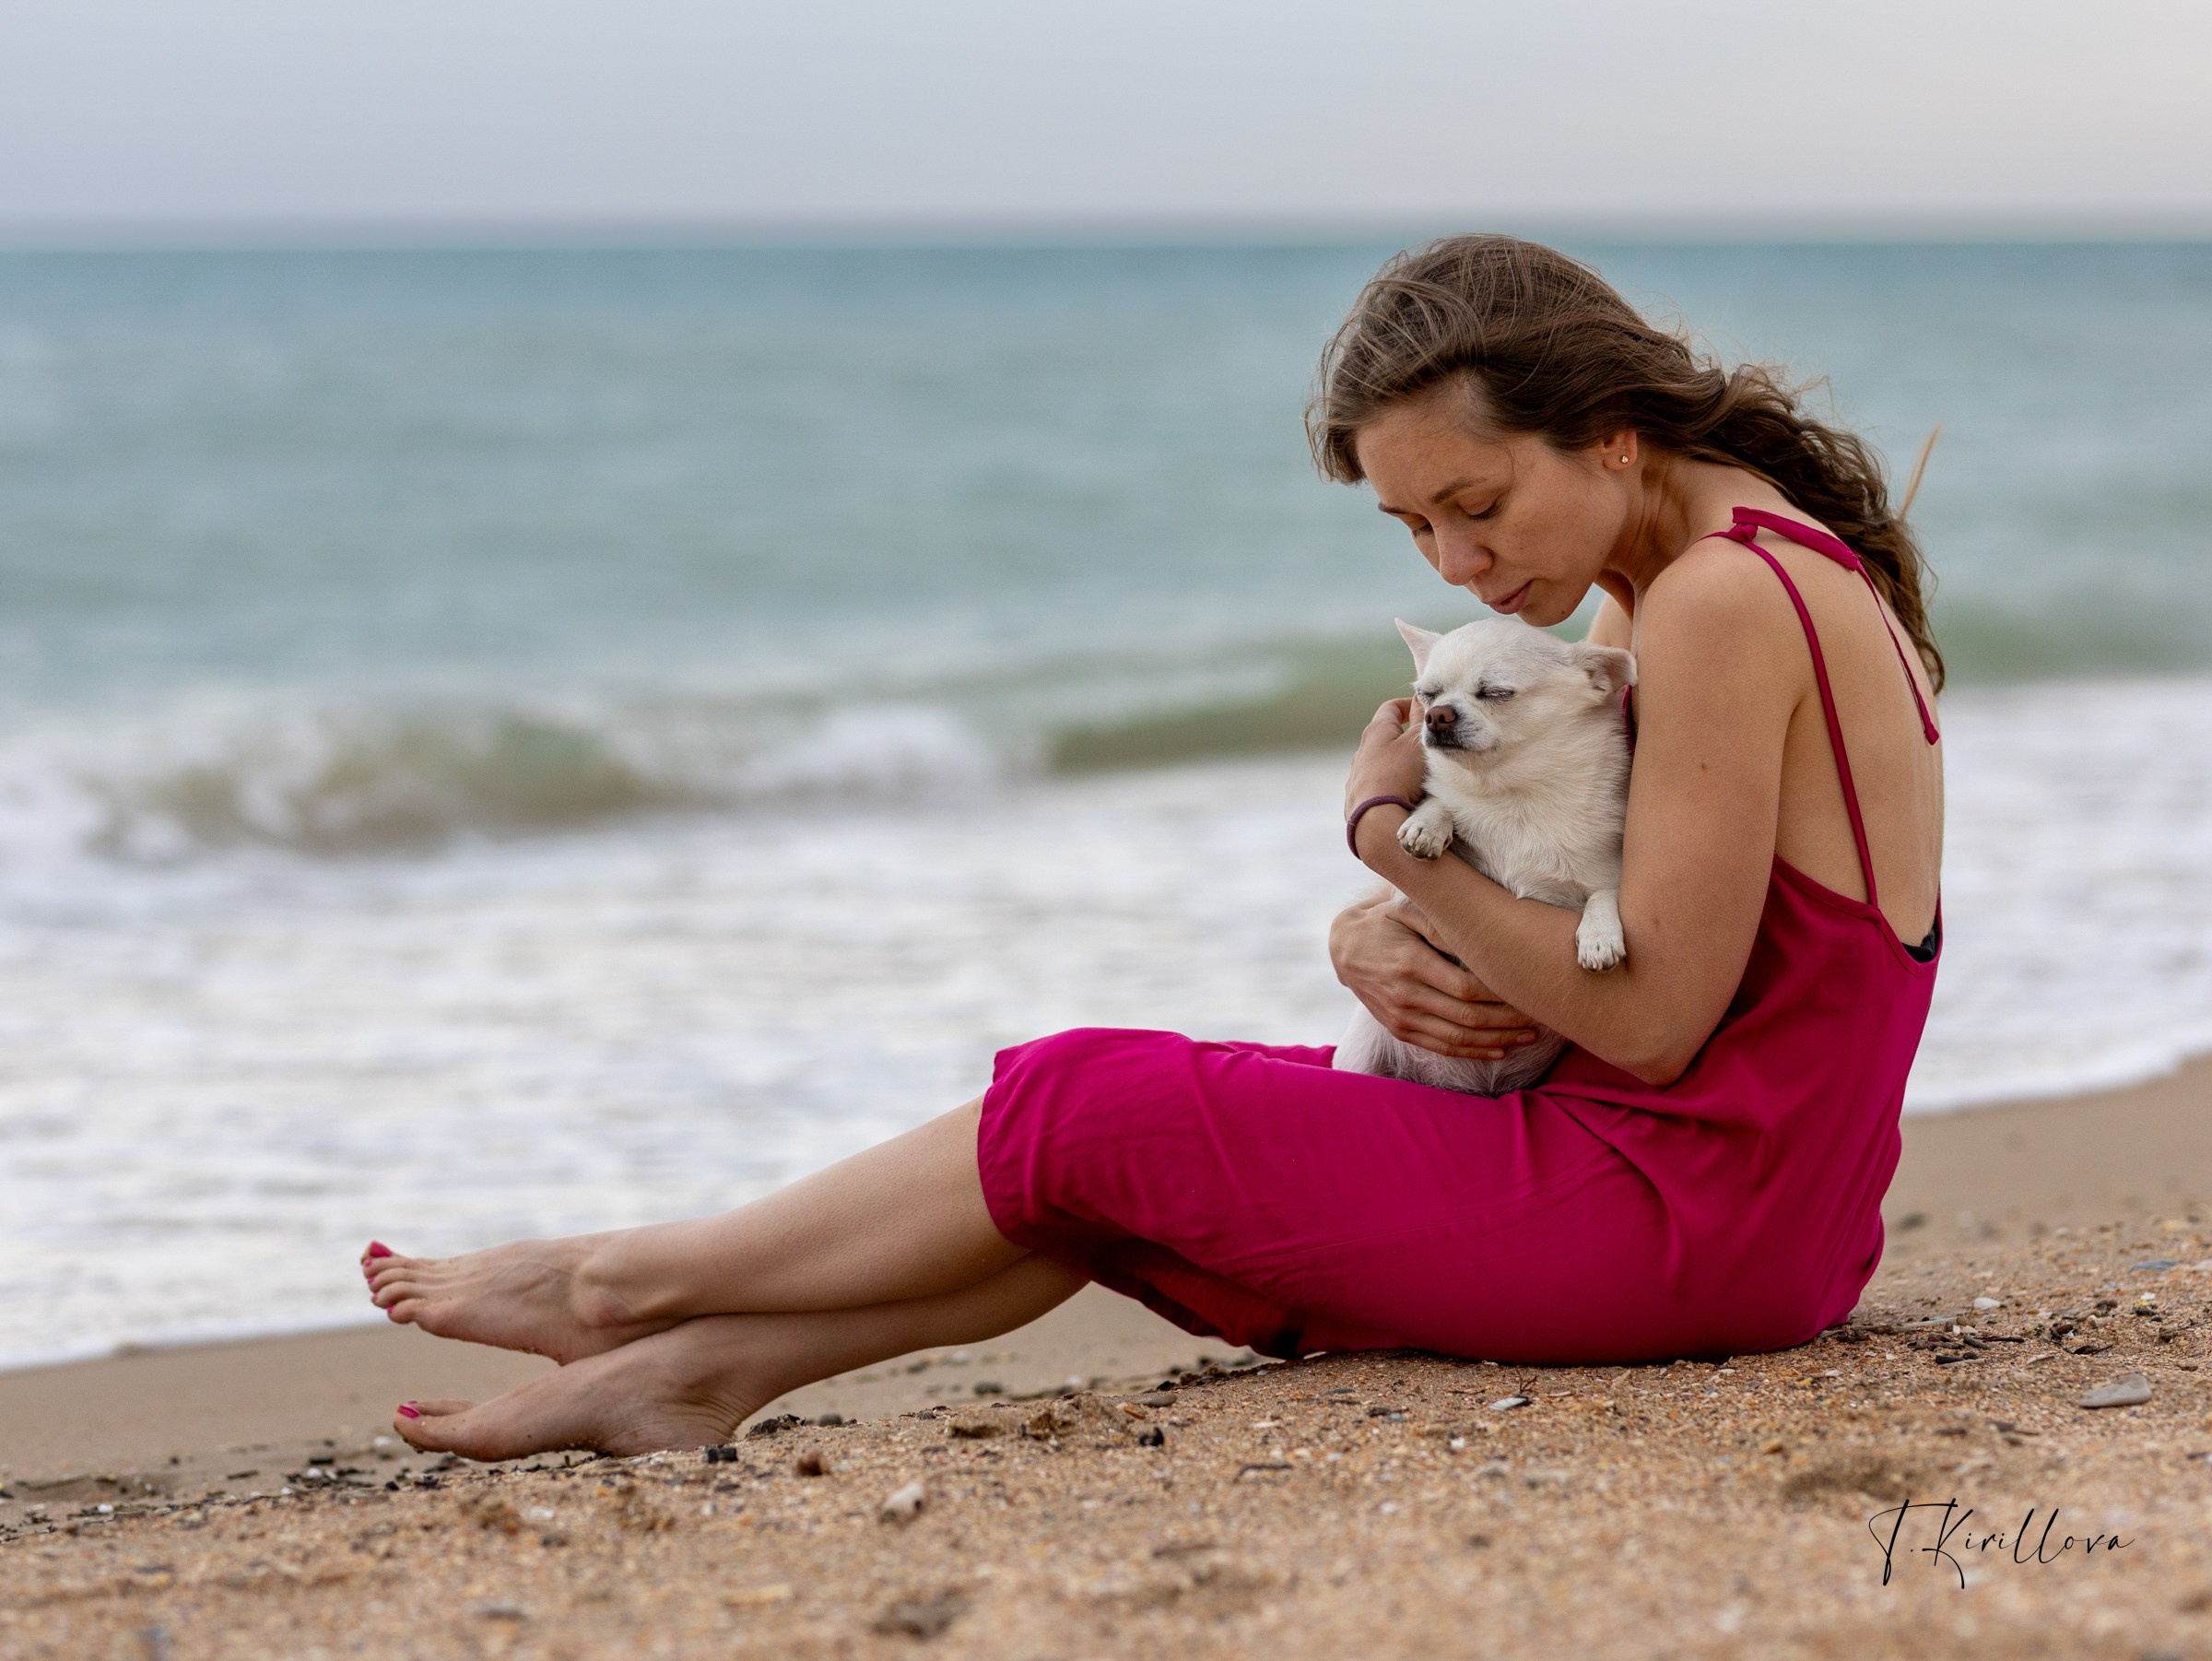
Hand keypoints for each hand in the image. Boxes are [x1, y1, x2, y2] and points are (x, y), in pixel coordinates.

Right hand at [1329, 892, 1541, 1059]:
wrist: (1344, 948)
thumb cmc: (1383, 921)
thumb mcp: (1405, 909)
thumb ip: (1440, 923)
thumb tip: (1477, 940)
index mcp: (1410, 963)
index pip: (1466, 987)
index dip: (1500, 993)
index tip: (1528, 990)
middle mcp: (1406, 995)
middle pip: (1468, 1016)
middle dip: (1508, 1020)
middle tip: (1541, 1017)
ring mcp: (1402, 1017)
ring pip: (1458, 1038)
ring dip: (1498, 1040)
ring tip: (1529, 1037)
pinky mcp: (1400, 1030)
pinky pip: (1441, 1047)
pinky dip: (1472, 1052)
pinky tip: (1499, 1052)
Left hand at [1343, 698, 1426, 819]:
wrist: (1376, 818)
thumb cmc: (1400, 776)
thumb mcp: (1418, 742)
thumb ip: (1421, 719)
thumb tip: (1421, 699)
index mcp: (1376, 731)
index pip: (1391, 708)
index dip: (1408, 705)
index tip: (1422, 711)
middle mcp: (1362, 750)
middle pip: (1384, 735)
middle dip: (1404, 735)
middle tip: (1424, 742)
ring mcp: (1357, 774)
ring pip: (1379, 760)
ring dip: (1396, 761)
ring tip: (1416, 771)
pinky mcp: (1357, 795)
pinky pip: (1376, 783)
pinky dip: (1389, 782)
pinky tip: (1401, 792)